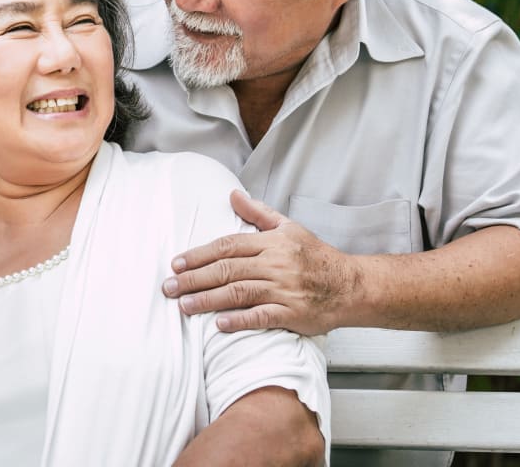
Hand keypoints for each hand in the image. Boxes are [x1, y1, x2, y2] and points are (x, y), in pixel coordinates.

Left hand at [162, 190, 362, 335]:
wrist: (350, 285)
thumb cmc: (316, 256)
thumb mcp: (288, 227)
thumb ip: (258, 212)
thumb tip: (232, 194)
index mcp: (271, 242)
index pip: (228, 246)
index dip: (200, 254)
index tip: (177, 263)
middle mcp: (275, 264)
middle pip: (227, 270)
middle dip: (194, 279)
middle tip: (169, 287)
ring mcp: (283, 289)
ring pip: (239, 293)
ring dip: (208, 300)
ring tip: (183, 306)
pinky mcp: (292, 313)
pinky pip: (262, 317)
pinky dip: (240, 320)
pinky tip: (219, 324)